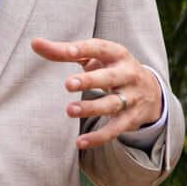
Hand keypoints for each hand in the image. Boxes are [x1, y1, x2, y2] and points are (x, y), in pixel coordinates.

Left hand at [31, 36, 166, 150]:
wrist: (151, 91)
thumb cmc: (111, 68)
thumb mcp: (95, 57)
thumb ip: (66, 51)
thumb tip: (35, 43)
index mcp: (117, 54)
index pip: (100, 49)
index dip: (84, 50)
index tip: (68, 52)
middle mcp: (127, 74)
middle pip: (110, 77)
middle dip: (90, 81)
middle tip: (69, 84)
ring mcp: (131, 97)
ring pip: (112, 104)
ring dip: (91, 108)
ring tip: (70, 110)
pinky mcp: (131, 119)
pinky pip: (115, 129)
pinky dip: (98, 137)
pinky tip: (80, 142)